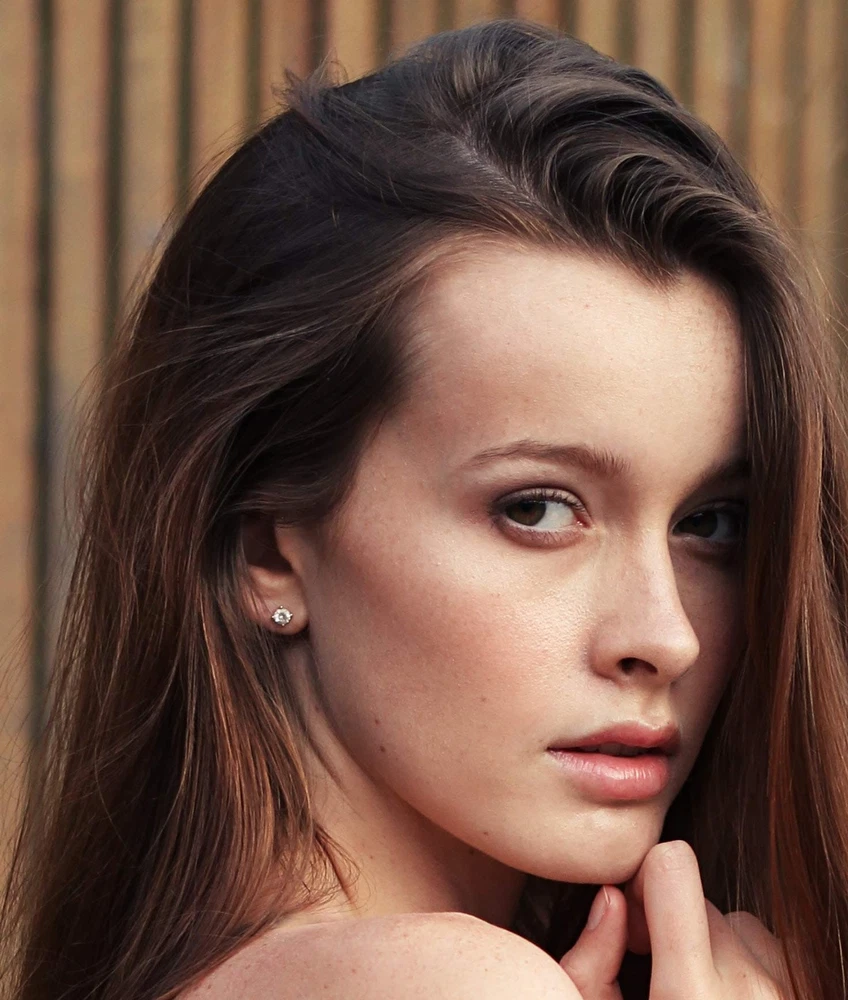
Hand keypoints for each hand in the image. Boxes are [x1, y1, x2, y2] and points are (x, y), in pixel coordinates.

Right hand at [559, 840, 788, 998]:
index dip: (647, 876)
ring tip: (700, 993)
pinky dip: (750, 967)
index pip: (672, 865)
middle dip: (674, 925)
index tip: (637, 912)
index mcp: (690, 996)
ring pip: (738, 924)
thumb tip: (610, 898)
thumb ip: (590, 966)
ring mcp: (786, 991)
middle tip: (659, 972)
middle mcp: (747, 989)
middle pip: (699, 899)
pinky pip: (772, 949)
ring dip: (716, 948)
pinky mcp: (809, 990)